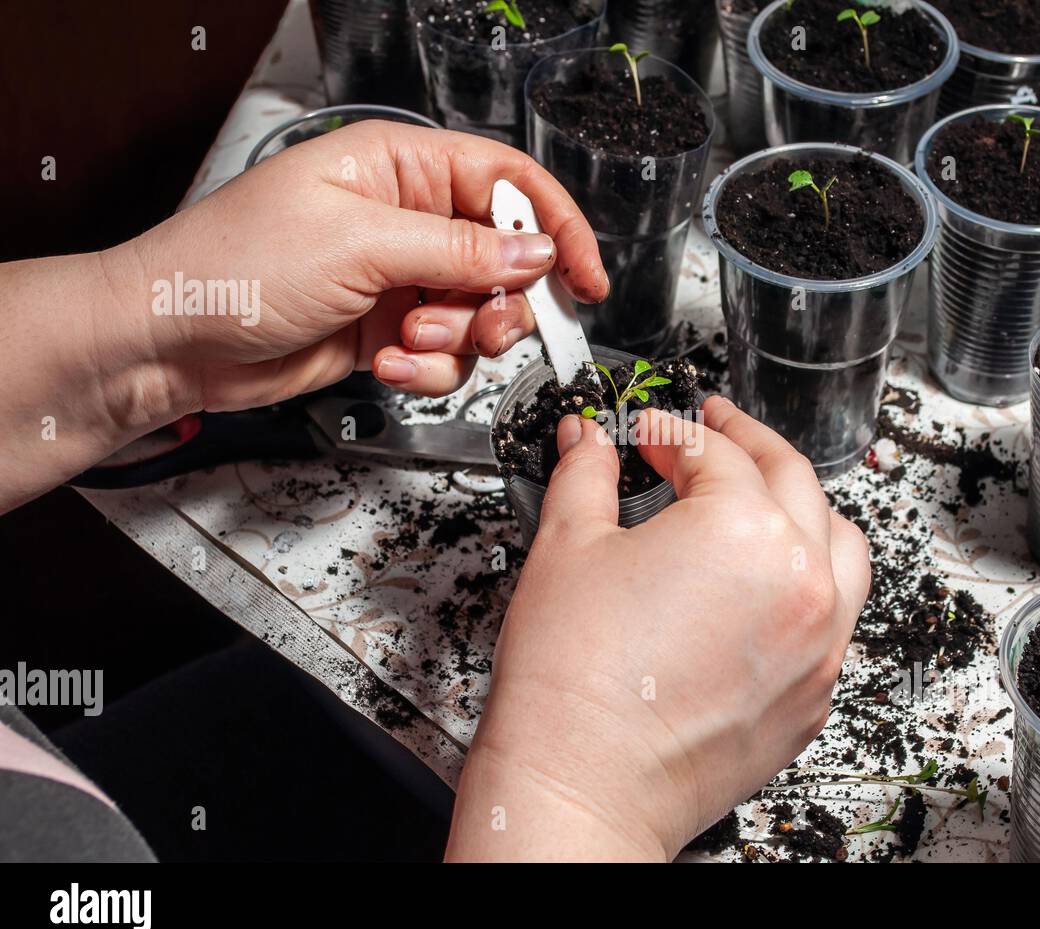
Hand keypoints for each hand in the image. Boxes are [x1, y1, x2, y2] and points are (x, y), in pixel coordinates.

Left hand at [114, 121, 607, 411]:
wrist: (171, 339)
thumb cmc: (235, 264)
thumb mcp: (361, 244)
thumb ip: (460, 250)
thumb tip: (536, 252)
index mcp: (400, 168)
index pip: (508, 185)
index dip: (556, 227)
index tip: (586, 277)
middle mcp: (406, 220)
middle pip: (505, 258)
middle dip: (501, 301)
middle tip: (483, 323)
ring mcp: (398, 278)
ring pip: (480, 314)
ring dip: (457, 340)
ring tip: (408, 341)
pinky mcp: (386, 329)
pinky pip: (444, 353)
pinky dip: (428, 367)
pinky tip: (388, 363)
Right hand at [446, 397, 870, 860]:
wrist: (582, 786)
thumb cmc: (574, 686)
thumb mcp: (566, 546)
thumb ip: (586, 474)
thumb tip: (591, 442)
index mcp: (745, 530)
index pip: (712, 451)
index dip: (669, 429)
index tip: (645, 432)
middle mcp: (801, 582)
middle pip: (791, 479)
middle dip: (745, 442)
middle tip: (711, 426)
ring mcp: (818, 644)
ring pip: (839, 545)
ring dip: (803, 504)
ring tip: (765, 492)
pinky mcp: (813, 695)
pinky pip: (834, 616)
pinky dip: (808, 582)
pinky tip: (769, 582)